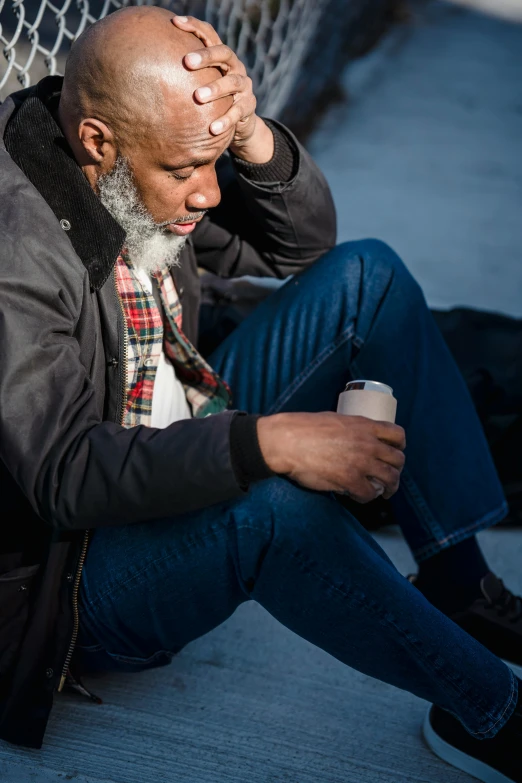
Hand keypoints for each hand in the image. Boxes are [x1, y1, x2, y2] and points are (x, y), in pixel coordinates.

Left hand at [171, 15, 260, 149]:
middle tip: (187, 62)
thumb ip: (187, 74)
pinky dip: (225, 120)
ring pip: (232, 82)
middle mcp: (235, 67)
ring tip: (198, 97)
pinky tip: (212, 128)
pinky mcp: (248, 107)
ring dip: (216, 89)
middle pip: (224, 54)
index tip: (175, 22)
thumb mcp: (203, 82)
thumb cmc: (213, 99)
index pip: (210, 35)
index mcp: (222, 57)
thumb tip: (147, 68)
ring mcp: (244, 86)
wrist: (240, 122)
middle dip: (206, 56)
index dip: (194, 26)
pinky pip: (237, 112)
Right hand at [257, 412, 405, 502]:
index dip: (400, 445)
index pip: (397, 434)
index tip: (395, 452)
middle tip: (389, 477)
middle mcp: (368, 443)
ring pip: (390, 478)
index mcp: (364, 425)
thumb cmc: (304, 429)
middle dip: (396, 470)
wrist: (287, 441)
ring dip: (389, 487)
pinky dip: (367, 497)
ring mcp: (361, 462)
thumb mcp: (335, 420)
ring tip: (384, 492)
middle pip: (398, 459)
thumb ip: (350, 430)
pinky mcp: (350, 480)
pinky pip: (369, 494)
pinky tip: (360, 496)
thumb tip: (353, 440)